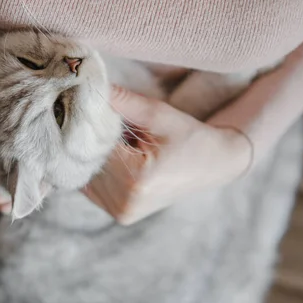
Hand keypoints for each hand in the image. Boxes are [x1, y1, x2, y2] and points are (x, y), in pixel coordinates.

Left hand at [84, 86, 252, 224]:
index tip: (90, 107)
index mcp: (136, 179)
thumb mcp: (159, 114)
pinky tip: (118, 157)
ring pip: (86, 176)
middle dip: (90, 140)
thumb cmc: (191, 137)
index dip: (89, 125)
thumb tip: (91, 87)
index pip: (94, 146)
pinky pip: (94, 187)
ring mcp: (121, 212)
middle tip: (101, 120)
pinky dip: (98, 170)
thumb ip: (123, 101)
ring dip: (92, 156)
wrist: (215, 165)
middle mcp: (125, 202)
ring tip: (119, 142)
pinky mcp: (121, 215)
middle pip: (87, 163)